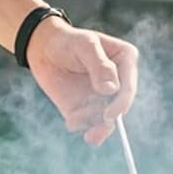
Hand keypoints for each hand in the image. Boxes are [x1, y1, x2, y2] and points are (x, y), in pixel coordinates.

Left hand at [27, 21, 138, 146]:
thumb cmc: (67, 41)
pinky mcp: (87, 109)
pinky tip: (70, 122)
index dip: (122, 103)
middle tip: (92, 133)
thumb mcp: (84, 45)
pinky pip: (89, 124)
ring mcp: (103, 97)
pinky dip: (81, 126)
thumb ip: (99, 65)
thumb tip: (112, 89)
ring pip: (105, 120)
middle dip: (105, 120)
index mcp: (125, 61)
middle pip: (120, 107)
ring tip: (73, 120)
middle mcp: (118, 82)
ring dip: (91, 124)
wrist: (43, 50)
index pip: (129, 86)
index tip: (109, 115)